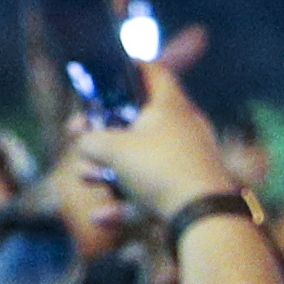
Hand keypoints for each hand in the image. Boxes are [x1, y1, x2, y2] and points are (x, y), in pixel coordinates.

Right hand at [65, 64, 239, 236]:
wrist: (205, 218)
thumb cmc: (159, 169)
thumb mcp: (112, 147)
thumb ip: (89, 139)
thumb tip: (84, 143)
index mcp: (172, 107)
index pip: (153, 72)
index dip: (129, 66)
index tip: (108, 68)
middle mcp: (184, 131)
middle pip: (138, 121)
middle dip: (103, 130)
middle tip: (77, 134)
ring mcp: (188, 163)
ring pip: (141, 160)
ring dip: (109, 170)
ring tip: (85, 176)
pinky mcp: (188, 193)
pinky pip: (150, 195)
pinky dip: (126, 204)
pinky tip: (99, 217)